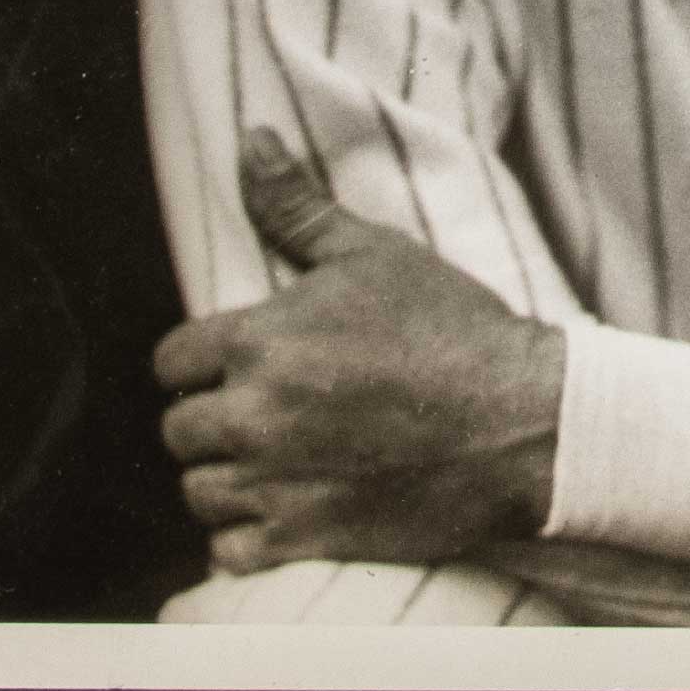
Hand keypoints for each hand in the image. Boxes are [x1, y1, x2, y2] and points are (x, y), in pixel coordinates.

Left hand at [152, 129, 565, 576]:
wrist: (519, 421)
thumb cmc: (451, 326)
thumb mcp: (376, 253)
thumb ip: (297, 206)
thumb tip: (252, 139)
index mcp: (263, 340)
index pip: (170, 361)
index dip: (198, 361)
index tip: (237, 364)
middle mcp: (255, 413)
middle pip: (179, 429)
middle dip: (213, 418)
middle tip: (262, 411)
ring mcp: (276, 481)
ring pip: (198, 491)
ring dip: (226, 478)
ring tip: (271, 460)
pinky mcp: (304, 537)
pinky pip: (228, 551)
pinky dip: (246, 538)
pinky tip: (284, 509)